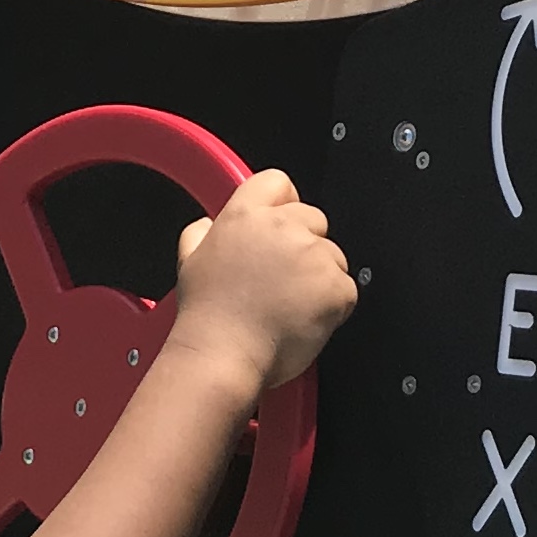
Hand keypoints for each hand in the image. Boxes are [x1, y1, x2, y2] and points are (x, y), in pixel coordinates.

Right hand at [169, 169, 354, 402]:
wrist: (224, 354)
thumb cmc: (208, 317)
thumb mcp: (189, 261)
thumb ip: (200, 233)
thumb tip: (208, 223)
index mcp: (245, 216)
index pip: (277, 182)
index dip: (283, 202)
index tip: (282, 225)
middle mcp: (281, 227)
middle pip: (313, 219)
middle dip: (306, 245)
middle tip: (284, 280)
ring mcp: (312, 255)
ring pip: (333, 256)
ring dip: (320, 278)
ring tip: (291, 306)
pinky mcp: (335, 285)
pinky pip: (346, 288)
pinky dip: (333, 306)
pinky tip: (305, 319)